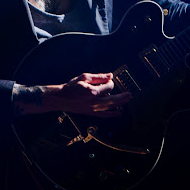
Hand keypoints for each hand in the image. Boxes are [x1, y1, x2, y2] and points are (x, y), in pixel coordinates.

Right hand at [13, 73, 130, 116]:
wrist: (59, 98)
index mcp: (92, 92)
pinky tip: (118, 113)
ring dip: (120, 104)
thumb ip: (98, 77)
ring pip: (110, 107)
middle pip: (113, 99)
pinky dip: (111, 114)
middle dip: (122, 97)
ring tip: (127, 101)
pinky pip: (103, 114)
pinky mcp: (90, 113)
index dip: (110, 82)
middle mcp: (94, 102)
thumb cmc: (70, 87)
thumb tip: (110, 75)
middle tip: (130, 94)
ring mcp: (92, 109)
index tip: (109, 80)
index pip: (108, 87)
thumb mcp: (84, 77)